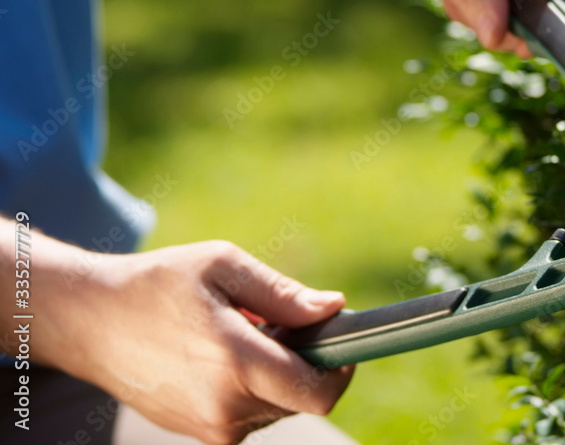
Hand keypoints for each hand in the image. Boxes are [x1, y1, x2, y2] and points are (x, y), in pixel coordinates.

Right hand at [35, 239, 351, 444]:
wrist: (89, 321)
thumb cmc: (157, 284)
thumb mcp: (224, 268)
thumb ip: (283, 295)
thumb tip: (333, 309)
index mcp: (236, 364)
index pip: (317, 393)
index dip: (342, 369)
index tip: (343, 341)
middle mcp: (224, 408)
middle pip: (301, 398)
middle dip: (306, 362)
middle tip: (279, 322)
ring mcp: (207, 427)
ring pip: (276, 406)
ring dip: (276, 373)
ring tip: (242, 332)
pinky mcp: (195, 432)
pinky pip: (247, 413)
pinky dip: (251, 385)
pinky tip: (222, 353)